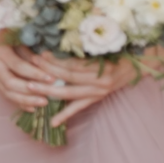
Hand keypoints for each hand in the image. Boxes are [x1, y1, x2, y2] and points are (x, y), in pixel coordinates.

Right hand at [0, 38, 58, 110]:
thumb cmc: (9, 40)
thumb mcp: (21, 42)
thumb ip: (32, 56)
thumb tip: (49, 69)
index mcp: (0, 53)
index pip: (19, 66)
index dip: (35, 74)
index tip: (52, 79)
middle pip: (11, 83)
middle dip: (31, 91)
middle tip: (48, 95)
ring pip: (8, 93)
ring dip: (26, 100)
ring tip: (43, 103)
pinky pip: (7, 97)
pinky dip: (20, 103)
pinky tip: (33, 108)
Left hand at [25, 50, 142, 125]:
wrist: (134, 66)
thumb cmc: (114, 53)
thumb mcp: (100, 47)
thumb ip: (81, 46)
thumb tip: (55, 41)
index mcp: (100, 67)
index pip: (72, 65)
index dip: (54, 60)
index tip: (39, 54)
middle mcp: (99, 81)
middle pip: (68, 78)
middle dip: (47, 72)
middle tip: (29, 66)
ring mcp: (97, 92)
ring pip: (69, 93)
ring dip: (48, 90)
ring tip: (30, 86)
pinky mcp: (96, 99)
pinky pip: (78, 108)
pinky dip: (64, 115)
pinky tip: (51, 122)